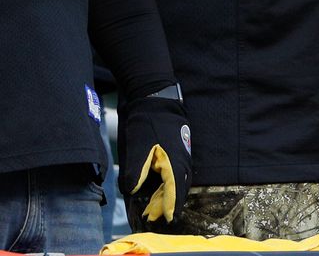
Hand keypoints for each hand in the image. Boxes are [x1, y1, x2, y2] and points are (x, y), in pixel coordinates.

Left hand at [118, 96, 191, 223]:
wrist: (157, 101)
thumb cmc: (147, 124)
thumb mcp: (137, 148)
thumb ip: (135, 171)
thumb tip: (132, 191)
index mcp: (173, 163)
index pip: (174, 191)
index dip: (171, 206)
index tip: (168, 219)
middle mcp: (182, 161)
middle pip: (178, 189)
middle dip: (168, 204)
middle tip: (153, 216)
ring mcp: (182, 156)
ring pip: (179, 182)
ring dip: (169, 195)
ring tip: (155, 206)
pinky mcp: (179, 151)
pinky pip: (177, 174)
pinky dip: (170, 185)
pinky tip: (161, 188)